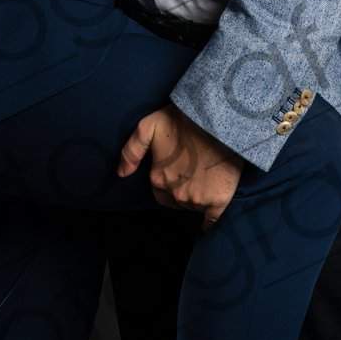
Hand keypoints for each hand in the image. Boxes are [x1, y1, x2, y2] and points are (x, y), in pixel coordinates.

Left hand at [118, 103, 242, 230]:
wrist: (217, 118)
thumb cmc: (183, 119)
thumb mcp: (149, 125)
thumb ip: (131, 150)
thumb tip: (121, 174)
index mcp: (158, 179)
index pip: (160, 192)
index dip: (169, 183)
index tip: (180, 172)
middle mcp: (176, 194)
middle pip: (177, 201)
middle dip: (184, 190)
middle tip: (195, 173)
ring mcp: (197, 199)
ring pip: (194, 206)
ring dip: (199, 196)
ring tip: (208, 177)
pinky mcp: (219, 200)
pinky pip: (213, 220)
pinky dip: (212, 220)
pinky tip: (213, 211)